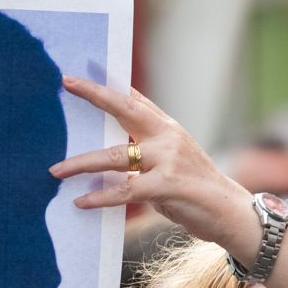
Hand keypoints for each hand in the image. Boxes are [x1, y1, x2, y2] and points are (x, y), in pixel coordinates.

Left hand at [52, 78, 260, 256]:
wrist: (230, 213)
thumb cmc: (195, 191)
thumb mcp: (171, 163)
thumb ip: (144, 154)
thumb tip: (110, 156)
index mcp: (167, 128)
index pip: (134, 99)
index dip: (107, 85)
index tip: (79, 74)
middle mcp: (168, 136)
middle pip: (125, 109)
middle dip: (95, 95)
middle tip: (67, 84)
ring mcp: (169, 159)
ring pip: (116, 156)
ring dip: (82, 163)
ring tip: (56, 170)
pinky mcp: (168, 185)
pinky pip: (126, 190)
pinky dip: (101, 197)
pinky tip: (81, 201)